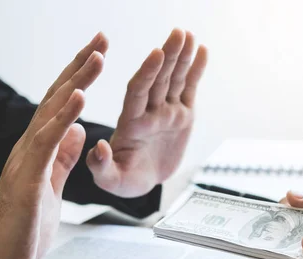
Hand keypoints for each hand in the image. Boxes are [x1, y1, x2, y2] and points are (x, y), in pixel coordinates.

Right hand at [0, 33, 106, 258]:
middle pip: (58, 97)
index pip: (62, 104)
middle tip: (101, 39)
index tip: (98, 53)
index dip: (80, 77)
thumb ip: (63, 155)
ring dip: (76, 82)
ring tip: (97, 57)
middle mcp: (33, 145)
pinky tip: (78, 98)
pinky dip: (63, 117)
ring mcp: (28, 158)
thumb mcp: (52, 181)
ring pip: (53, 112)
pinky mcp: (27, 176)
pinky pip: (47, 142)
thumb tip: (79, 130)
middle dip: (81, 67)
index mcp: (42, 147)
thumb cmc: (24, 222)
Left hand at [86, 28, 207, 197]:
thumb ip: (101, 165)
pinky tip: (202, 51)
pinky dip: (196, 71)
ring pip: (174, 79)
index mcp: (130, 123)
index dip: (147, 73)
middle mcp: (149, 112)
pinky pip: (189, 89)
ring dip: (182, 57)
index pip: (138, 92)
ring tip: (189, 35)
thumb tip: (100, 148)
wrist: (141, 181)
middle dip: (168, 56)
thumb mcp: (111, 180)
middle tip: (177, 33)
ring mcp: (166, 112)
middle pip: (158, 79)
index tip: (155, 54)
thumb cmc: (124, 180)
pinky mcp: (181, 116)